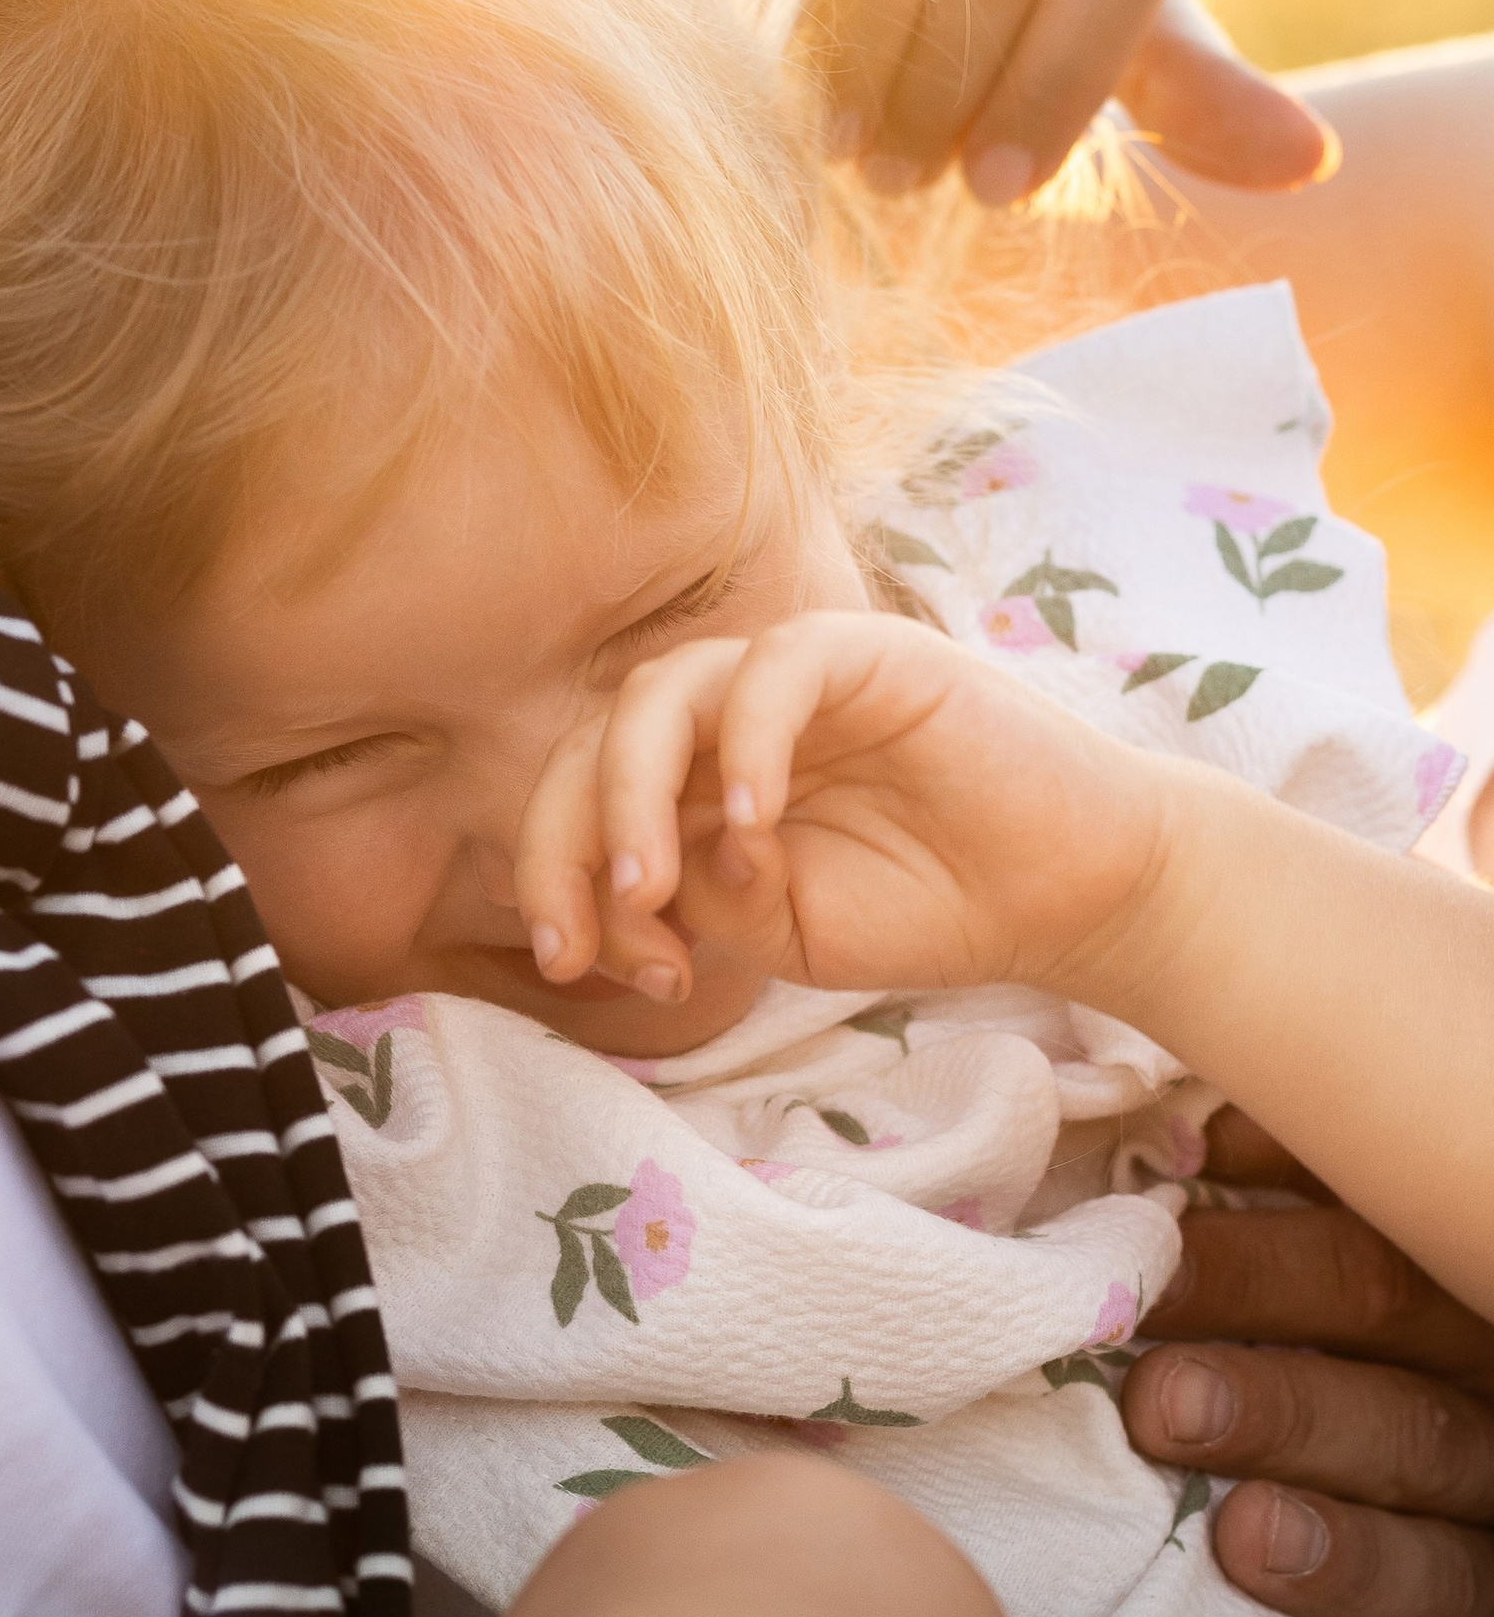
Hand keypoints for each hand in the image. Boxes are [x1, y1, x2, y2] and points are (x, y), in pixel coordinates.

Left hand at [514, 606, 1163, 1007]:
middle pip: (596, 740)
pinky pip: (775, 667)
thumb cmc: (925, 908)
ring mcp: (792, 679)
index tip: (569, 964)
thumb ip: (699, 899)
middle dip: (568, 841)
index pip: (580, 796)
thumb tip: (643, 877)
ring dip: (633, 793)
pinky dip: (745, 742)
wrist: (1062, 897)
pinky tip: (752, 825)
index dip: (554, 873)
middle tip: (586, 939)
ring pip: (662, 690)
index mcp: (693, 779)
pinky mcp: (866, 652)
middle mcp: (726, 718)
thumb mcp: (780, 932)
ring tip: (652, 890)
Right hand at [711, 0, 1335, 202]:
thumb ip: (1197, 95)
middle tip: (916, 185)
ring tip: (857, 153)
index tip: (1003, 192)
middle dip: (960, 83)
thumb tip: (1309, 161)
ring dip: (877, 52)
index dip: (1060, 85)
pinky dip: (799, 6)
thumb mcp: (1109, 45)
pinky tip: (795, 94)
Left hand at [1123, 1117, 1493, 1616]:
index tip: (1142, 1258)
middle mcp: (1487, 1435)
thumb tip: (1204, 1134)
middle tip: (1161, 1406)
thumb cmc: (1341, 1327)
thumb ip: (1294, 1185)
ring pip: (1438, 1567)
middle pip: (1399, 1420)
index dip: (1259, 1269)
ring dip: (1345, 1559)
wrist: (1405, 1423)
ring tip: (1245, 1545)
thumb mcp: (1349, 1238)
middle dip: (1282, 1410)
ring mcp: (1488, 1559)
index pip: (1370, 1279)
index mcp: (1453, 1314)